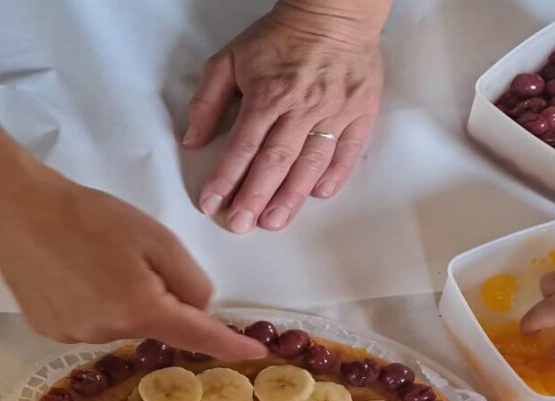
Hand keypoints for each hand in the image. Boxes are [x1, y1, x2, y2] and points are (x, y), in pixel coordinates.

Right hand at [0, 168, 265, 359]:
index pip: (199, 337)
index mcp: (142, 311)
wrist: (17, 210)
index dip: (228, 346)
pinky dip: (92, 304)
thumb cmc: (91, 216)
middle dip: (156, 298)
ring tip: (92, 260)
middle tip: (128, 255)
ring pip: (121, 323)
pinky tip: (71, 274)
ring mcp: (75, 337)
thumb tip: (197, 311)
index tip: (253, 353)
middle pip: (156, 324)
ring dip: (122, 301)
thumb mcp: (156, 238)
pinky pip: (91, 323)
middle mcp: (109, 335)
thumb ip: (189, 280)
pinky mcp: (50, 332)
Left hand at [186, 0, 386, 232]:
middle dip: (255, 197)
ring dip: (292, 196)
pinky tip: (320, 195)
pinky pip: (349, 150)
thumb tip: (194, 139)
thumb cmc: (281, 36)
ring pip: (311, 163)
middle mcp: (301, 107)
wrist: (334, 12)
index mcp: (268, 94)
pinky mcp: (360, 111)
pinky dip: (335, 174)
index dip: (226, 179)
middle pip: (275, 162)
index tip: (212, 203)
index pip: (243, 146)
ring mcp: (334, 111)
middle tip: (242, 225)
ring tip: (275, 222)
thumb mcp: (230, 58)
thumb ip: (208, 100)